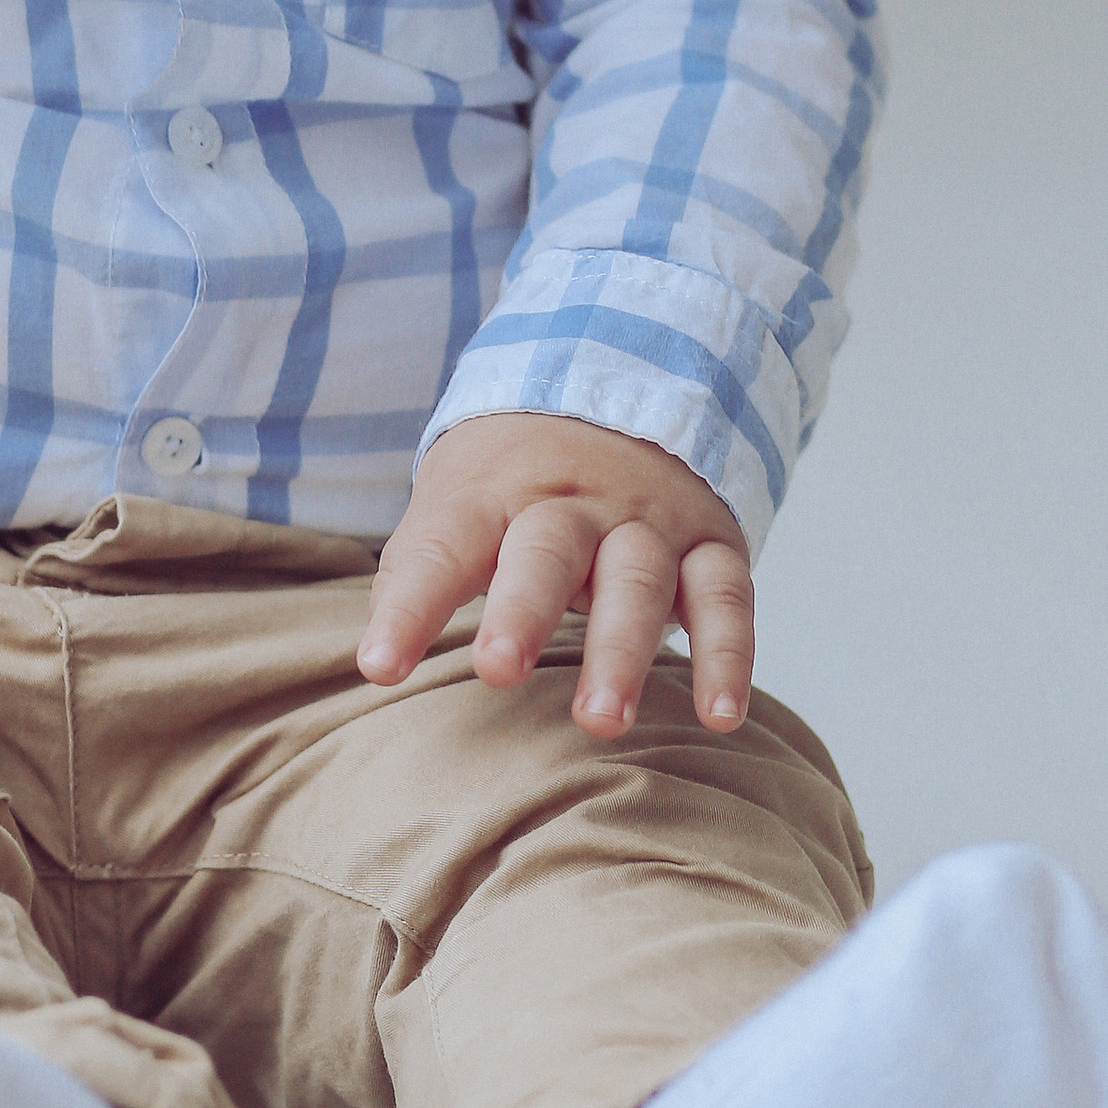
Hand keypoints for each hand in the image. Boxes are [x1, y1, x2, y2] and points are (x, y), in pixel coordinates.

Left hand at [357, 413, 752, 739]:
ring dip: (623, 650)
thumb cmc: (513, 475)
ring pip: (637, 579)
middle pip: (547, 550)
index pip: (443, 545)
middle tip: (498, 670)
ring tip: (601, 721)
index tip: (381, 665)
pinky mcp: (709, 542)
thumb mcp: (458, 497)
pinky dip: (728, 655)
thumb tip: (379, 657)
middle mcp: (572, 501)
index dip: (409, 606)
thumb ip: (424, 569)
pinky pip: (726, 595)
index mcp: (493, 490)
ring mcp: (646, 520)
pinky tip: (720, 715)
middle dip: (523, 610)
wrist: (616, 386)